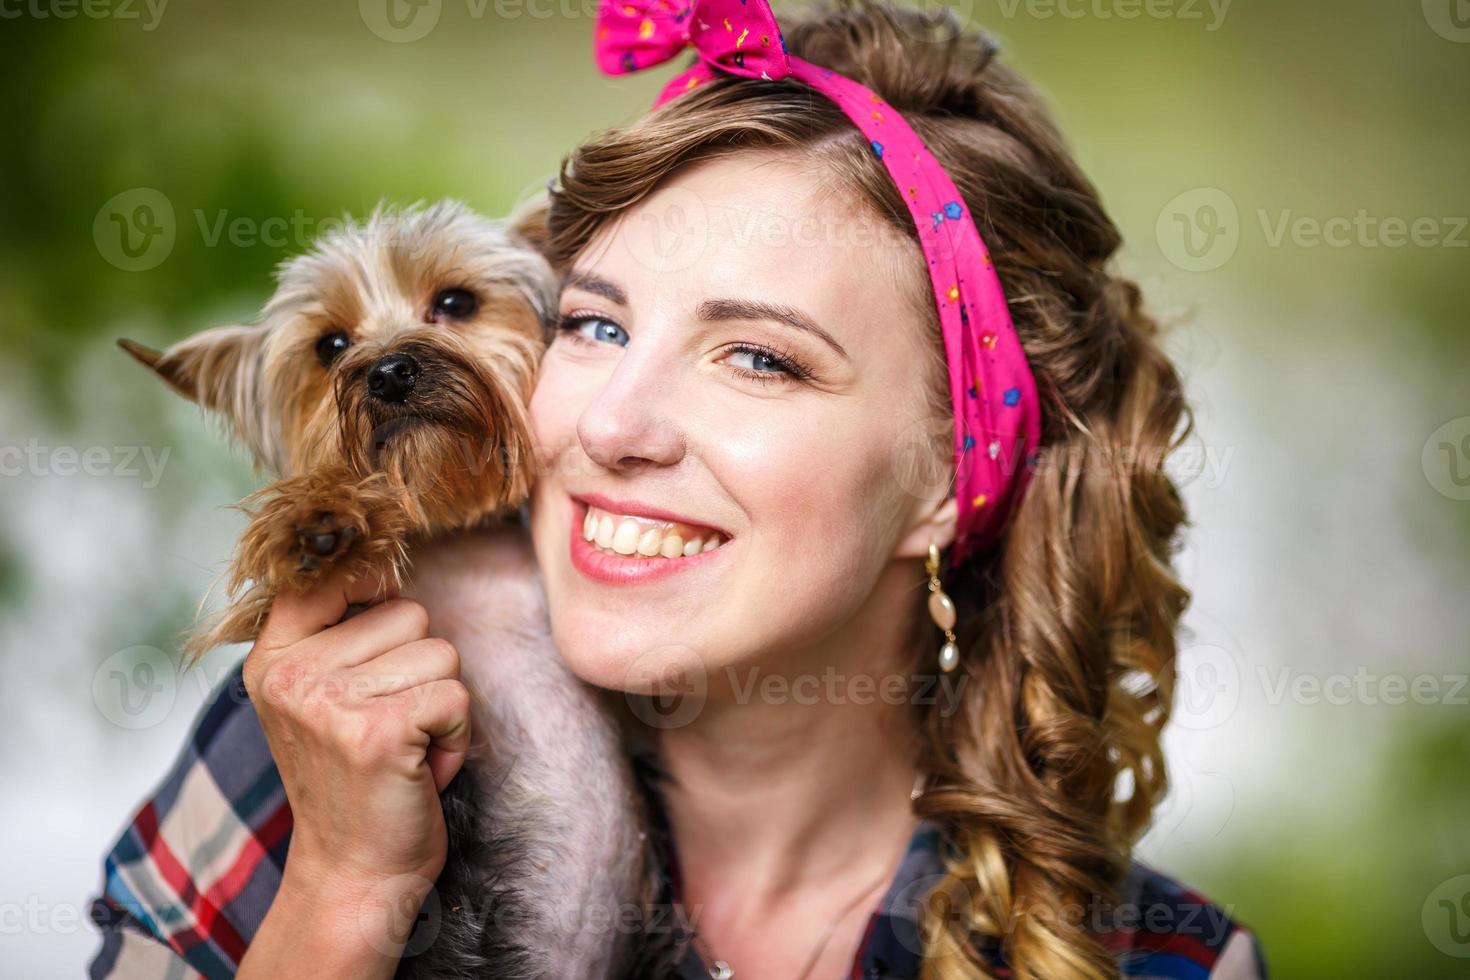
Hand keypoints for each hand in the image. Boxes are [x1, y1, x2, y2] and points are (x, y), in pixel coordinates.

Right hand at [242, 567, 470, 922]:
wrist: (354, 874)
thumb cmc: (354, 779)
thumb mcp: (321, 697)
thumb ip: (338, 631)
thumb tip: (383, 561)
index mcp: (272, 658)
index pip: (331, 575)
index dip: (373, 589)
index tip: (378, 631)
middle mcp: (292, 675)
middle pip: (411, 612)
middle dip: (420, 669)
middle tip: (389, 725)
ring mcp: (330, 703)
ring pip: (441, 653)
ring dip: (440, 704)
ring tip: (403, 747)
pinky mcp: (376, 732)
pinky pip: (456, 695)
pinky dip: (455, 735)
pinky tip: (420, 768)